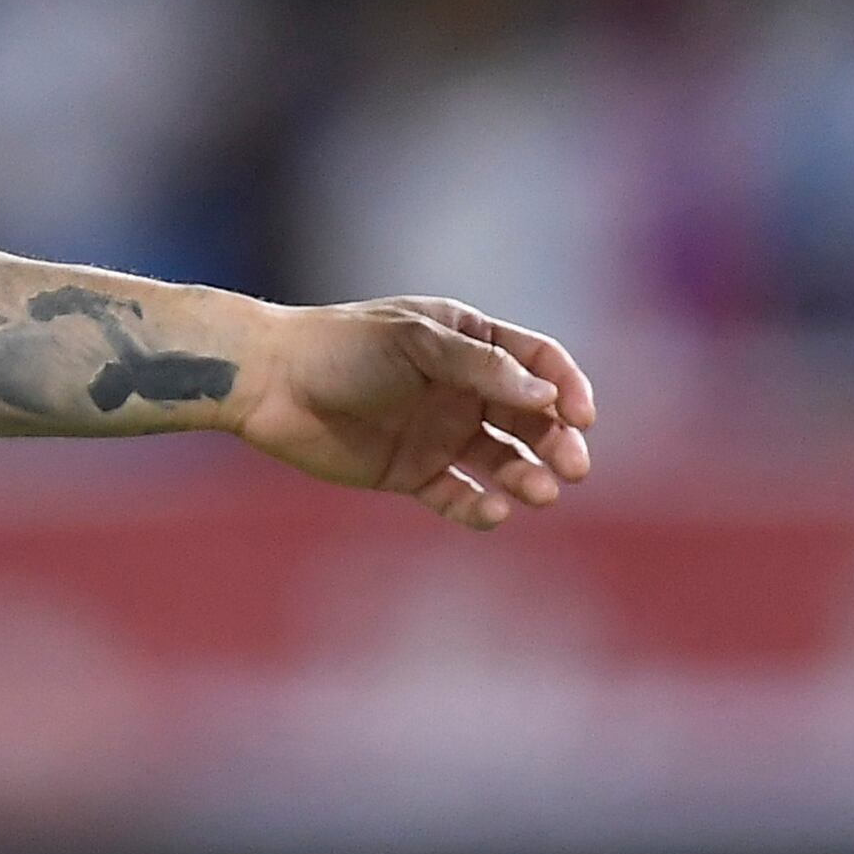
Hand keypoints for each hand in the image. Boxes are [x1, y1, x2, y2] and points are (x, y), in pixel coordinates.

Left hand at [230, 296, 596, 527]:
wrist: (271, 383)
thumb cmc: (343, 348)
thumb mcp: (417, 344)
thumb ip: (482, 368)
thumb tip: (548, 395)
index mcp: (468, 341)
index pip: (538, 362)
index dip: (567, 386)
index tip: (582, 417)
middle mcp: (461, 387)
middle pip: (530, 417)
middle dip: (558, 442)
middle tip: (573, 468)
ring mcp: (438, 432)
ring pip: (502, 460)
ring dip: (527, 477)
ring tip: (539, 493)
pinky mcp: (412, 473)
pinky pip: (458, 495)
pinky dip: (479, 507)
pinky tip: (492, 512)